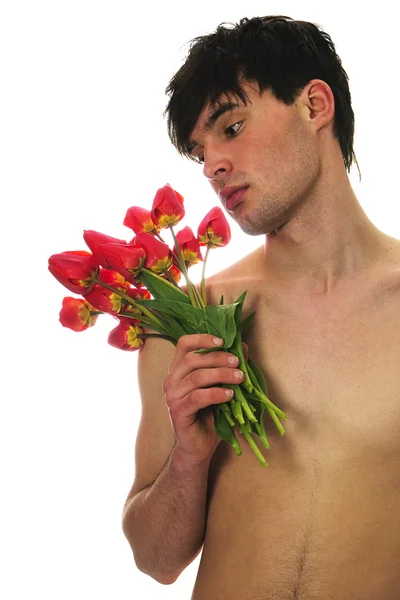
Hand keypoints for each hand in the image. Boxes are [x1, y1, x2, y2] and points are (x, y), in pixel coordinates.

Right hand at [162, 334, 245, 465]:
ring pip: (197, 377)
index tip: (223, 341)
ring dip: (221, 375)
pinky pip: (198, 397)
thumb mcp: (221, 386)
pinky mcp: (177, 411)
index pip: (184, 344)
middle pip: (193, 359)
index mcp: (178, 369)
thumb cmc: (210, 415)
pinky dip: (216, 394)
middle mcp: (171, 380)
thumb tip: (243, 346)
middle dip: (218, 357)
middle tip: (237, 362)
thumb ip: (228, 367)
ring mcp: (172, 396)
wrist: (198, 446)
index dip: (202, 338)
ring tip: (239, 378)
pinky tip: (230, 395)